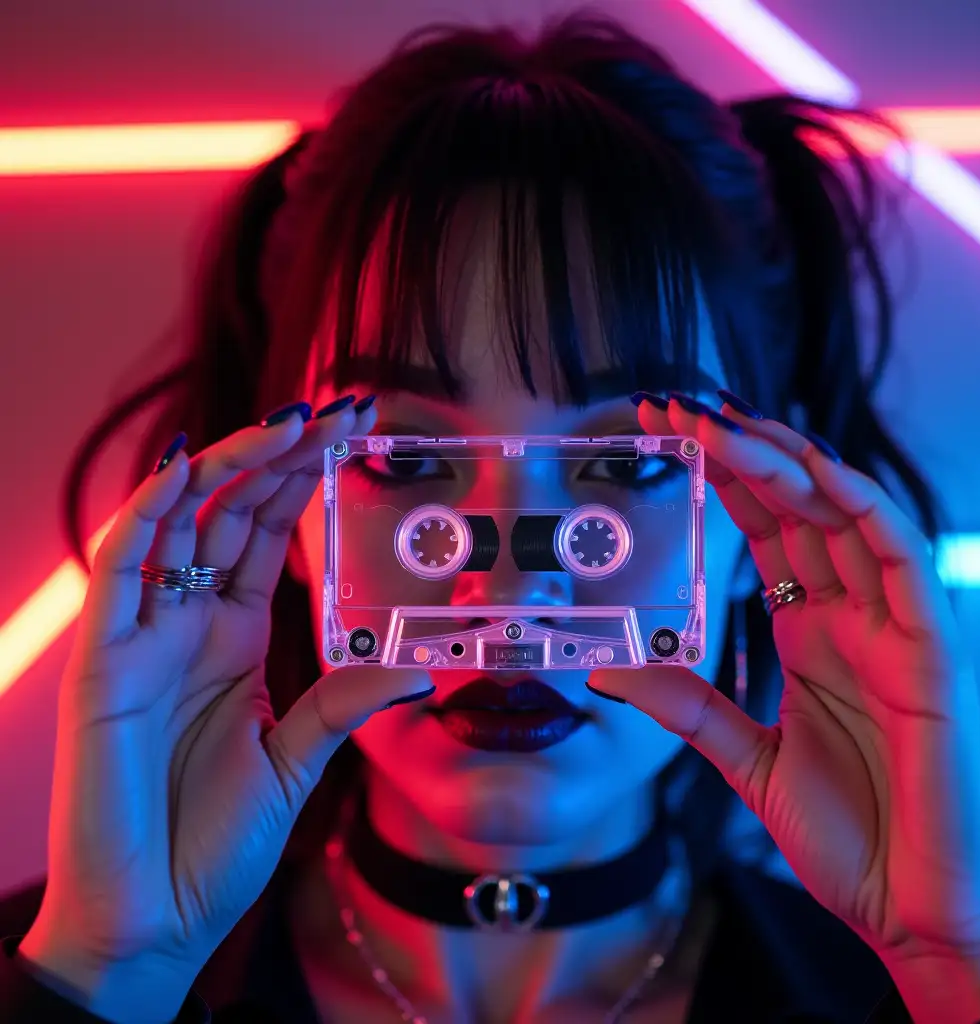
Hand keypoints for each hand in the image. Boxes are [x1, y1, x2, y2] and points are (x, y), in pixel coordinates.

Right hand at [19, 400, 432, 1023]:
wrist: (155, 918)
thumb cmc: (213, 841)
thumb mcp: (298, 758)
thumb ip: (344, 701)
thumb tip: (420, 667)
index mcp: (233, 637)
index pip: (267, 533)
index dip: (305, 478)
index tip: (353, 432)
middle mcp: (188, 623)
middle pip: (232, 511)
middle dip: (283, 453)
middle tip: (340, 405)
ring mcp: (144, 636)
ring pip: (178, 521)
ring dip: (230, 464)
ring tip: (290, 420)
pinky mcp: (103, 663)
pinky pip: (120, 569)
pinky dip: (149, 512)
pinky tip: (192, 466)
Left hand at [592, 395, 979, 1023]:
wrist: (919, 918)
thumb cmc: (852, 838)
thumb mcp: (746, 760)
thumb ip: (690, 708)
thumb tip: (610, 671)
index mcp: (812, 633)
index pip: (766, 532)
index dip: (721, 479)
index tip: (666, 437)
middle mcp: (853, 617)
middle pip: (799, 509)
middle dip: (741, 451)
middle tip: (678, 408)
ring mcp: (896, 629)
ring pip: (848, 516)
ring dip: (790, 463)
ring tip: (727, 423)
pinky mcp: (934, 655)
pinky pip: (905, 562)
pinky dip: (863, 508)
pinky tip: (814, 473)